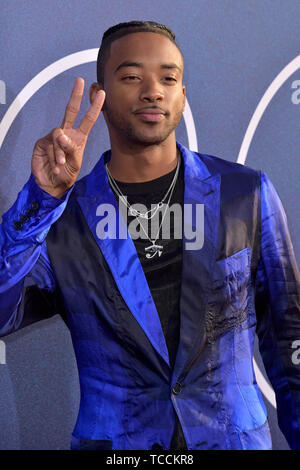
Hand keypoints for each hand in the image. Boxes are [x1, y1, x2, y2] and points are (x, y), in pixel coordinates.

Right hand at [32, 77, 104, 197]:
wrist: (52, 185)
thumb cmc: (67, 174)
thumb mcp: (74, 162)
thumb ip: (71, 149)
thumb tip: (62, 135)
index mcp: (78, 137)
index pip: (87, 119)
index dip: (94, 107)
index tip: (101, 93)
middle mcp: (66, 134)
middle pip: (70, 111)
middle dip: (75, 96)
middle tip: (80, 81)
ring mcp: (54, 137)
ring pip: (59, 135)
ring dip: (60, 151)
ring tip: (61, 164)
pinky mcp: (42, 143)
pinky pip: (50, 145)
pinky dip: (53, 156)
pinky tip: (55, 166)